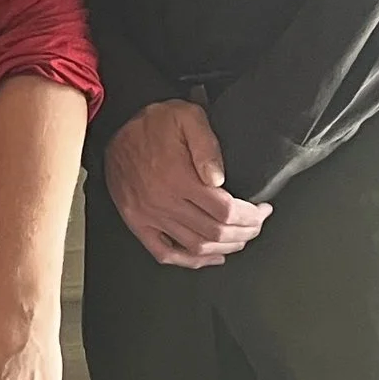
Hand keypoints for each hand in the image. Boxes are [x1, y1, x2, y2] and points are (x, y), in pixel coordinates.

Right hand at [104, 100, 272, 268]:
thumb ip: (207, 146)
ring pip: (196, 247)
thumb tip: (219, 179)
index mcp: (178, 178)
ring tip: (240, 238)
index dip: (251, 216)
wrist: (115, 128)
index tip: (262, 211)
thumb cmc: (152, 123)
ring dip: (225, 247)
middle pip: (215, 232)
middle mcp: (163, 202)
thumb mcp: (187, 118)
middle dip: (245, 233)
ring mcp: (148, 216)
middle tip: (257, 225)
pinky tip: (210, 256)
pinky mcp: (137, 222)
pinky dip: (190, 261)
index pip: (226, 211)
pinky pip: (165, 253)